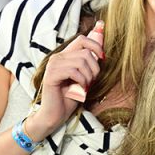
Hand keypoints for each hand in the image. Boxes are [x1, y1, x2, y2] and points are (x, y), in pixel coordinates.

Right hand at [29, 21, 104, 138]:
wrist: (56, 115)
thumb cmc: (70, 97)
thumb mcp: (84, 78)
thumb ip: (89, 64)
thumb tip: (101, 49)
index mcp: (65, 56)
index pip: (82, 39)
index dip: (96, 46)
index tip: (103, 58)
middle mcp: (57, 57)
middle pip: (85, 52)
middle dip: (94, 69)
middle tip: (91, 82)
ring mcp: (53, 65)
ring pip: (81, 62)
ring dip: (88, 77)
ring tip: (84, 87)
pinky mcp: (51, 75)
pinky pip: (73, 71)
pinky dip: (81, 82)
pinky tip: (79, 90)